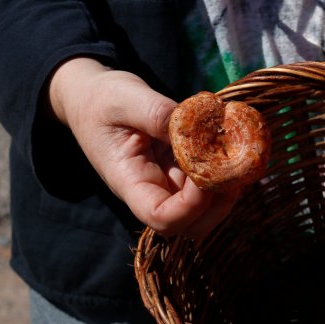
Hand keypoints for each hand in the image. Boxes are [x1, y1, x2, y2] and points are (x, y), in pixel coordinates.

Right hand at [48, 58, 238, 238]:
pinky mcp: (180, 169)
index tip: (205, 172)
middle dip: (216, 205)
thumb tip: (194, 126)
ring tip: (234, 153)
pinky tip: (229, 143)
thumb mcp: (124, 97)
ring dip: (224, 190)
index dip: (191, 205)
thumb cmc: (101, 99)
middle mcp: (150, 189)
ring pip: (203, 210)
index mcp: (129, 181)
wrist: (91, 97)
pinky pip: (207, 184)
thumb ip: (156, 112)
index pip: (161, 217)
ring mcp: (167, 182)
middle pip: (189, 225)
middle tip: (230, 166)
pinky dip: (224, 171)